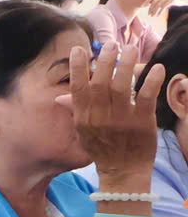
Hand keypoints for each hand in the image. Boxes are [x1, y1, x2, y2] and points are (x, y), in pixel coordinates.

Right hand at [60, 41, 168, 177]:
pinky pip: (145, 98)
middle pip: (100, 83)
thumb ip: (75, 110)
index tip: (79, 49)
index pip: (78, 88)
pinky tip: (157, 68)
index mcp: (84, 117)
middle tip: (112, 44)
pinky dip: (151, 82)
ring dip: (126, 65)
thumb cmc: (103, 149)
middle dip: (105, 61)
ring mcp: (121, 119)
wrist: (122, 172)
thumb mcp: (83, 131)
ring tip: (130, 49)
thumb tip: (60, 97)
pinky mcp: (141, 122)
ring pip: (121, 87)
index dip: (78, 68)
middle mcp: (99, 117)